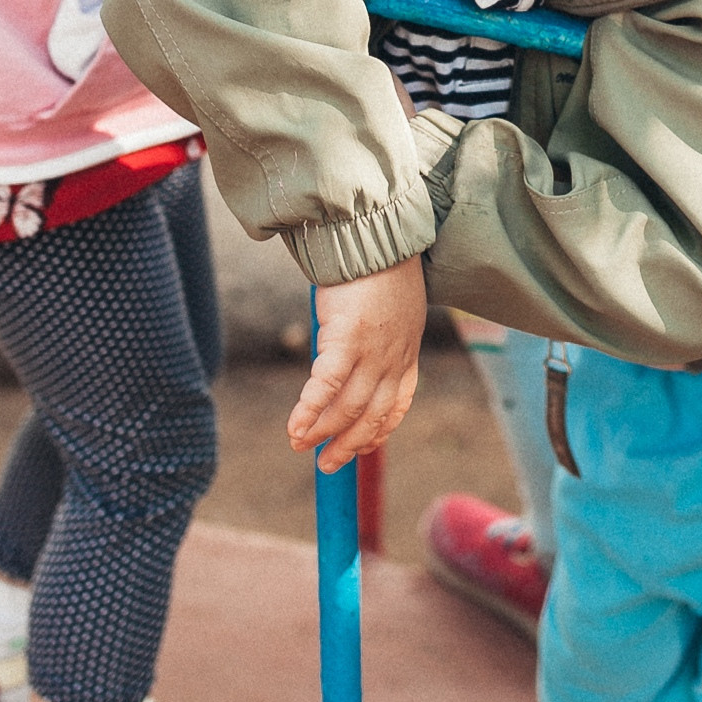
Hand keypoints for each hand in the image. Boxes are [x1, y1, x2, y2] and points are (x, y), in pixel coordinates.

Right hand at [290, 259, 426, 470]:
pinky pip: (326, 386)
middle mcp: (393, 358)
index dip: (377, 431)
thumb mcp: (397, 307)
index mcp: (406, 352)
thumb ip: (383, 333)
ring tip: (300, 445)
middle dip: (348, 444)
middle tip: (327, 464)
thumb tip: (354, 344)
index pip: (396, 405)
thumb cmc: (383, 266)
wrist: (377, 237)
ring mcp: (372, 352)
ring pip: (348, 407)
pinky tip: (295, 427)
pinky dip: (310, 410)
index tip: (362, 447)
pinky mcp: (346, 339)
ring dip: (323, 432)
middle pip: (372, 415)